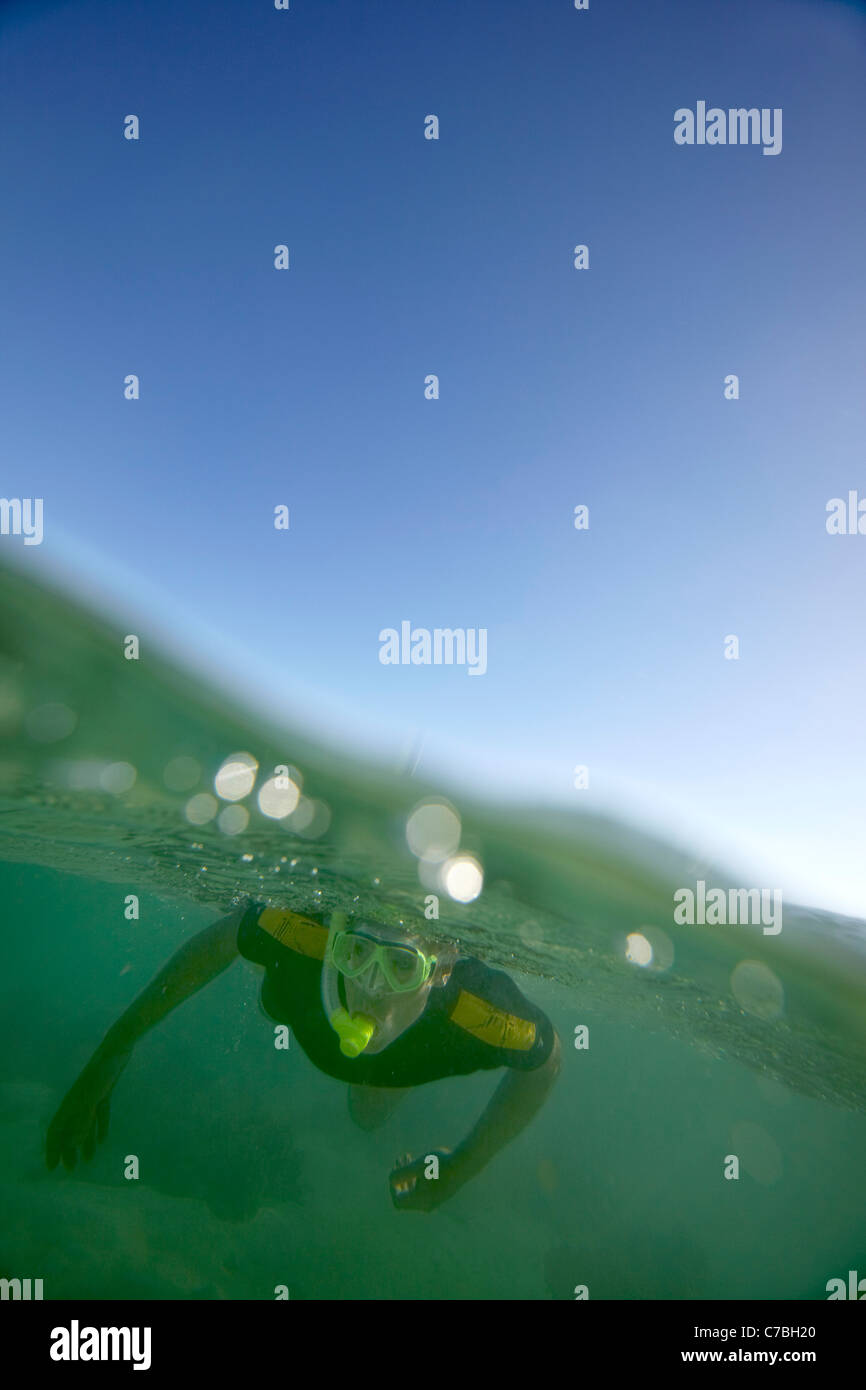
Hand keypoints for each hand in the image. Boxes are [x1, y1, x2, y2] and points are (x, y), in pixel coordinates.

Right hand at [46, 1049, 129, 1170]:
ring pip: (84, 1124)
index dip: (53, 1149)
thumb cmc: (103, 1070)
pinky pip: (100, 1114)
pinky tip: (103, 1140)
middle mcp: (78, 1101)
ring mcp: (91, 1096)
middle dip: (67, 1151)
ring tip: (86, 1161)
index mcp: (71, 1103)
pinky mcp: (105, 1090)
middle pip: (69, 1130)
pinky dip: (100, 1127)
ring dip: (83, 1142)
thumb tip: (73, 1143)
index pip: (56, 1131)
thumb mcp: (92, 1096)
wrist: (118, 1047)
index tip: (52, 1167)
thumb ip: (82, 1119)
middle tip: (70, 1170)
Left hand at [388, 1147, 463, 1211]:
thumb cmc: (440, 1163)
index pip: (398, 1201)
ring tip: (407, 1156)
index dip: (392, 1186)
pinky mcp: (440, 1195)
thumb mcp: (418, 1165)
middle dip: (400, 1177)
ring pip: (414, 1191)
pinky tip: (419, 1162)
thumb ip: (402, 1173)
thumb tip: (391, 1181)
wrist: (464, 1163)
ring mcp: (434, 1201)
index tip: (395, 1169)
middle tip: (401, 1158)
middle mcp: (427, 1205)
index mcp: (420, 1202)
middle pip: (405, 1196)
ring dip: (408, 1174)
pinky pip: (423, 1190)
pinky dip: (417, 1177)